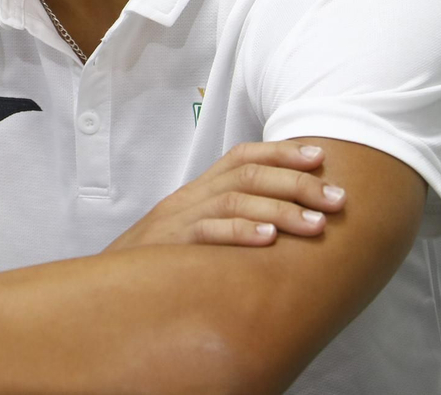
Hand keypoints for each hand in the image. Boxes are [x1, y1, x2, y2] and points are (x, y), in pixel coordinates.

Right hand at [103, 141, 346, 250]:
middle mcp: (189, 198)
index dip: (282, 152)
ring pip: (234, 200)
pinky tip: (270, 241)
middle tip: (338, 199)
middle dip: (298, 184)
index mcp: (197, 191)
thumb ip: (228, 223)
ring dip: (282, 210)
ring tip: (317, 224)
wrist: (102, 288)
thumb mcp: (193, 235)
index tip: (321, 157)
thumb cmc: (158, 265)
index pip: (242, 156)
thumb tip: (283, 225)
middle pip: (248, 175)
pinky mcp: (168, 247)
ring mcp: (177, 220)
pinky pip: (207, 233)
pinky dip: (241, 233)